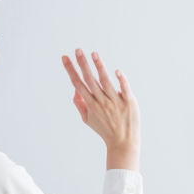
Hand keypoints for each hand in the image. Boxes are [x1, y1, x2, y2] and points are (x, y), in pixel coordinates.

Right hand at [61, 49, 139, 170]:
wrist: (123, 143)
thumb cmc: (105, 130)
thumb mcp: (88, 119)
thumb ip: (80, 104)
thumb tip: (75, 89)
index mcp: (91, 104)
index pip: (78, 83)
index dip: (71, 70)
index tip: (65, 57)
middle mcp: (102, 102)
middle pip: (90, 80)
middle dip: (83, 64)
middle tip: (77, 50)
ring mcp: (115, 102)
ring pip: (106, 82)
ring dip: (99, 67)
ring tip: (94, 54)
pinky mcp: (129, 103)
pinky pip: (124, 89)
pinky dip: (121, 80)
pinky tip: (116, 71)